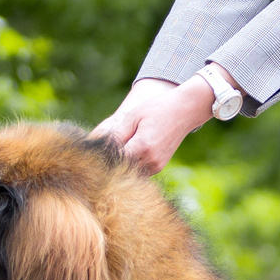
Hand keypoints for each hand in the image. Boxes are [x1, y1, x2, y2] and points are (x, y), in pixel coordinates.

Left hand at [98, 77, 214, 174]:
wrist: (185, 110)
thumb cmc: (158, 109)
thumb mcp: (134, 117)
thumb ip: (118, 134)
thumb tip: (103, 147)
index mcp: (141, 147)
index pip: (114, 159)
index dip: (104, 155)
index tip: (94, 151)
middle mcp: (150, 160)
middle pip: (121, 168)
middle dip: (111, 162)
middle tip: (99, 154)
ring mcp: (156, 165)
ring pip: (130, 171)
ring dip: (122, 164)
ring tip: (114, 152)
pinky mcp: (159, 166)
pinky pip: (140, 170)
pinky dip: (132, 164)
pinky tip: (127, 153)